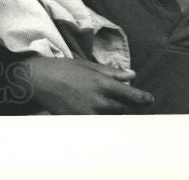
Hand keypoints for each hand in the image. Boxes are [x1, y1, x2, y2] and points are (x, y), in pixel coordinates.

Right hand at [22, 56, 153, 113]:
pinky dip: (104, 122)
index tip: (150, 100)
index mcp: (102, 84)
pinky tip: (104, 119)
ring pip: (113, 119)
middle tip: (137, 108)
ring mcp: (89, 113)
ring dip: (119, 116)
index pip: (131, 95)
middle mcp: (98, 101)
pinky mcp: (79, 121)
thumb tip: (132, 75)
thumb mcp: (87, 65)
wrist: (38, 80)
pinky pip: (98, 124)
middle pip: (125, 110)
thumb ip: (111, 72)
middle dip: (134, 109)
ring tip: (122, 113)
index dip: (143, 99)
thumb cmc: (62, 69)